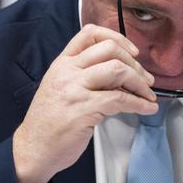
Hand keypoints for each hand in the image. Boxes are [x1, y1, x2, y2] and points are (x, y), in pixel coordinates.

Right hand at [13, 24, 157, 182]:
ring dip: (140, 83)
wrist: (34, 149)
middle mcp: (68, 71)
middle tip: (146, 80)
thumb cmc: (50, 122)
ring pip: (117, 71)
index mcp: (62, 63)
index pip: (90, 33)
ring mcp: (75, 89)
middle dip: (135, 65)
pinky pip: (119, 99)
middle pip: (110, 50)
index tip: (133, 52)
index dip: (117, 38)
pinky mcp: (83, 109)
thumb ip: (86, 75)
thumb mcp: (62, 88)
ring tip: (148, 95)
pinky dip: (139, 103)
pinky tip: (146, 108)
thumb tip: (121, 74)